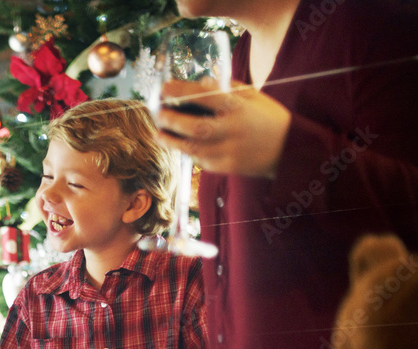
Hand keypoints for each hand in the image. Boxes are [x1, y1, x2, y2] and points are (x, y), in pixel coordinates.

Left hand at [156, 79, 291, 178]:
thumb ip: (226, 88)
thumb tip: (199, 82)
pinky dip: (188, 151)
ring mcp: (228, 152)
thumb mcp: (252, 96)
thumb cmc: (267, 117)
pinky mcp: (225, 167)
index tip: (164, 87)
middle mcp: (232, 131)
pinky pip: (200, 160)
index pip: (207, 97)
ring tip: (158, 133)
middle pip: (196, 127)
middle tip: (157, 114)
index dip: (182, 92)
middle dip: (172, 121)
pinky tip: (178, 144)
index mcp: (240, 108)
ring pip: (193, 148)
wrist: (288, 150)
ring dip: (172, 141)